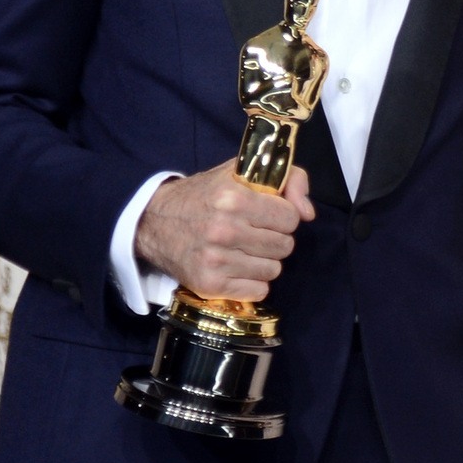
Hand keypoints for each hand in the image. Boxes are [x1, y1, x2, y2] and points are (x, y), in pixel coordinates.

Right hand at [134, 159, 316, 302]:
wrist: (153, 222)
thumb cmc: (205, 195)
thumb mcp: (243, 172)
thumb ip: (289, 180)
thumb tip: (308, 213)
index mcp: (234, 198)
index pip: (290, 218)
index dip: (283, 216)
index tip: (268, 214)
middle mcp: (224, 230)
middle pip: (284, 246)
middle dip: (275, 239)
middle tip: (254, 233)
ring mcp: (215, 260)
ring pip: (273, 270)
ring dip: (264, 261)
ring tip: (244, 250)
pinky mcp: (208, 284)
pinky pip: (258, 291)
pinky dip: (252, 282)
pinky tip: (236, 267)